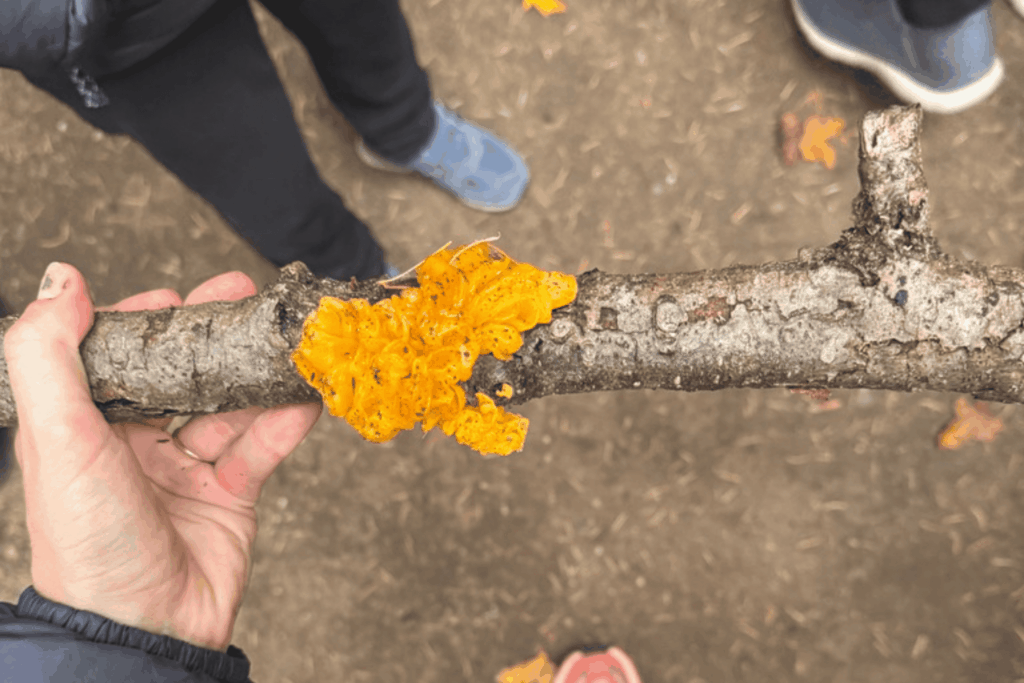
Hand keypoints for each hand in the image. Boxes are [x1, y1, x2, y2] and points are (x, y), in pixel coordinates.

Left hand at [3, 262, 322, 651]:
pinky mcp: (230, 497)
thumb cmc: (88, 542)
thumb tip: (64, 279)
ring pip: (229, 408)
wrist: (142, 630)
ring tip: (286, 339)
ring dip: (257, 375)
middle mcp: (136, 446)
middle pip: (181, 376)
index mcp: (87, 429)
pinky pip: (262, 448)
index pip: (119, 359)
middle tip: (245, 294)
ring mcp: (186, 470)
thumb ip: (48, 355)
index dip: (148, 324)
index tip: (176, 295)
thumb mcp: (56, 439)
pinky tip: (303, 397)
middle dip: (213, 337)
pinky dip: (285, 423)